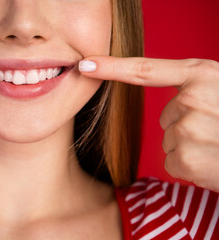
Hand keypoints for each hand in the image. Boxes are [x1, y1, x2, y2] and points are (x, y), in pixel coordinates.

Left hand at [79, 56, 218, 191]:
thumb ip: (198, 92)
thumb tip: (172, 109)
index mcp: (203, 75)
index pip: (146, 70)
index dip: (112, 67)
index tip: (86, 65)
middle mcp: (192, 98)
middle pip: (166, 116)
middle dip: (187, 126)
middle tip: (218, 131)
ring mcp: (188, 128)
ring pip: (170, 140)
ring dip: (192, 147)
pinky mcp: (186, 158)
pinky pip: (174, 161)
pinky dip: (191, 166)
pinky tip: (214, 162)